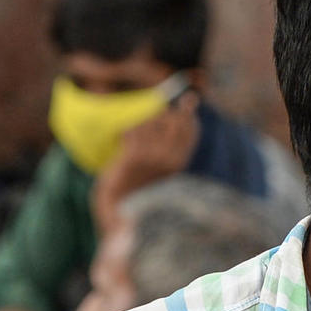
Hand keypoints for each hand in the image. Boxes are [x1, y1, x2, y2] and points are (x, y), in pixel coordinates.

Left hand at [92, 95, 199, 231]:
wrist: (121, 212)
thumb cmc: (138, 189)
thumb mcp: (159, 168)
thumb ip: (168, 145)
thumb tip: (177, 115)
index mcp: (180, 164)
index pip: (189, 129)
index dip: (188, 112)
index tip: (189, 98)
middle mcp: (170, 160)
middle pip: (171, 120)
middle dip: (160, 117)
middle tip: (149, 128)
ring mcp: (152, 159)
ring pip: (149, 123)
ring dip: (139, 128)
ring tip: (133, 145)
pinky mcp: (133, 158)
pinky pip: (133, 130)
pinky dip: (126, 134)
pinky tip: (123, 144)